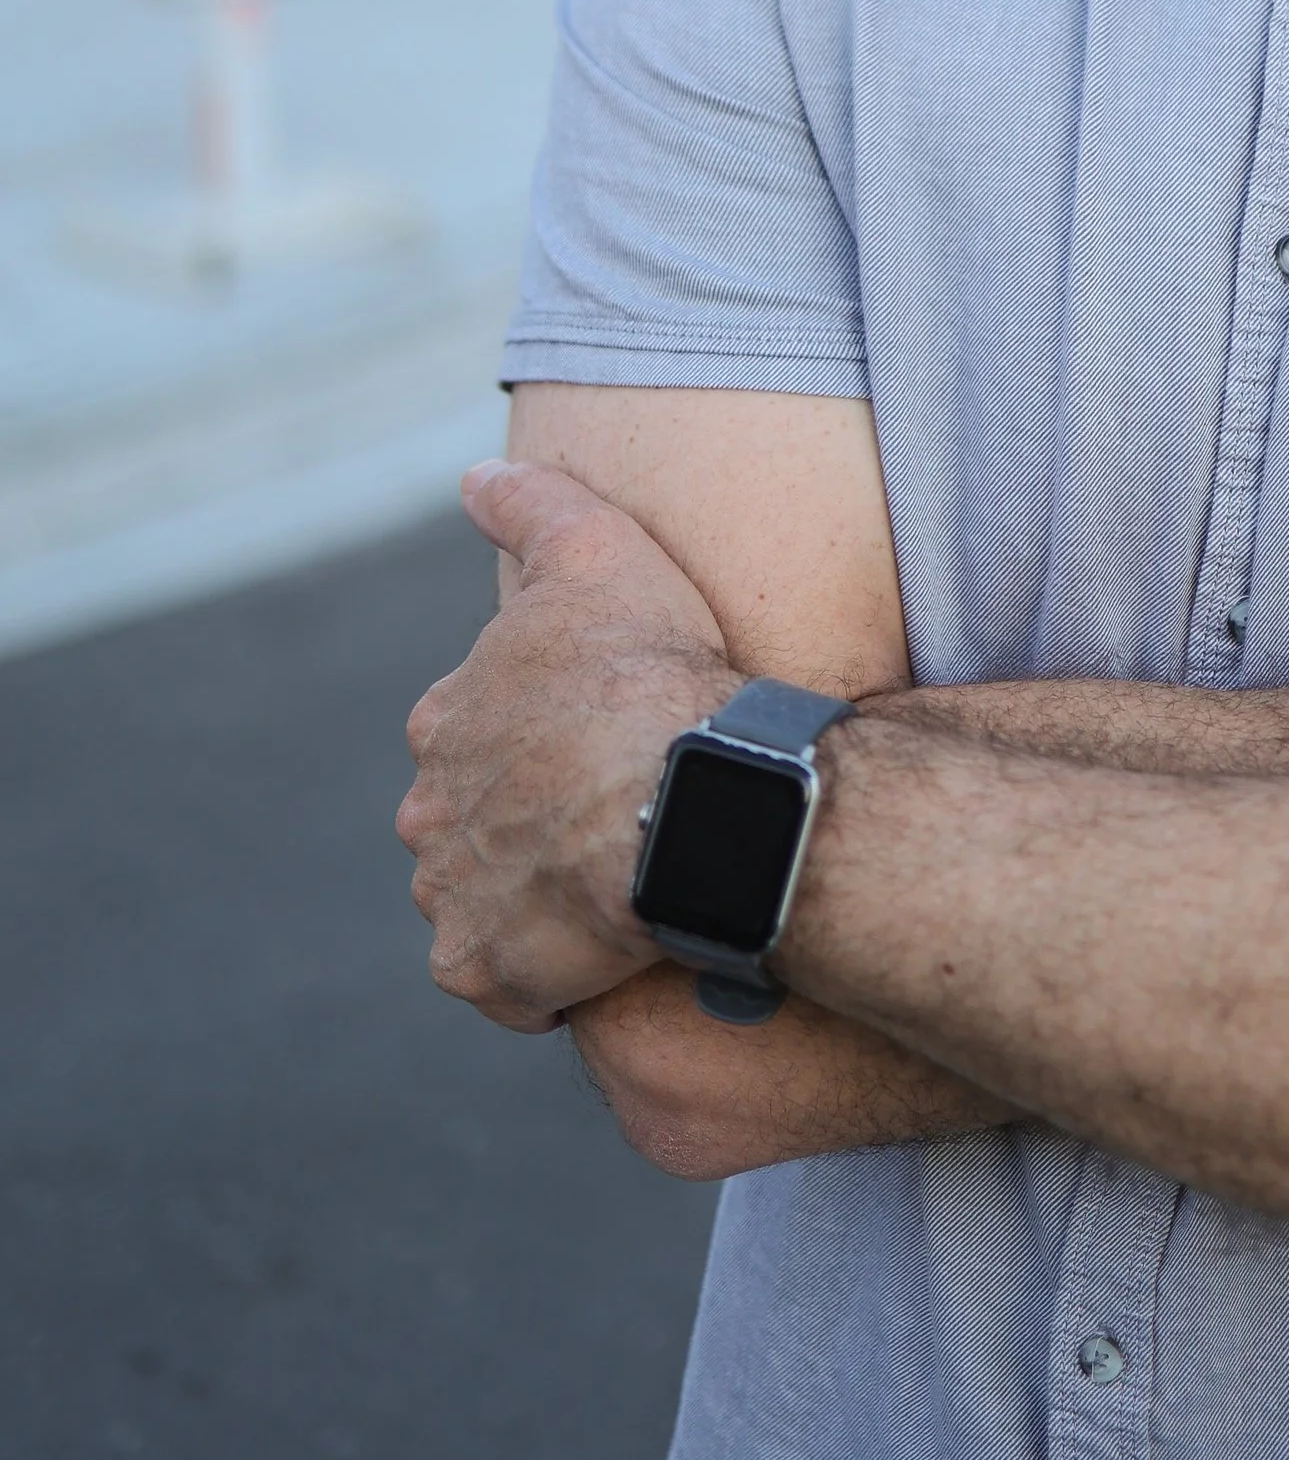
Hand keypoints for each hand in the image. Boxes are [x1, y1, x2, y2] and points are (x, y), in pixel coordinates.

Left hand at [398, 460, 727, 1033]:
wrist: (690, 795)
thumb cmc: (650, 668)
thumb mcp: (596, 550)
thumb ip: (531, 505)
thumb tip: (471, 477)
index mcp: (445, 718)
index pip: (473, 734)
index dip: (541, 740)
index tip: (601, 744)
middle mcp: (428, 810)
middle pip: (472, 823)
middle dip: (525, 825)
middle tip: (614, 820)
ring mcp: (450, 895)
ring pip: (484, 902)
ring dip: (534, 900)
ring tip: (617, 887)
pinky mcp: (480, 970)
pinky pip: (504, 983)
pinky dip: (541, 976)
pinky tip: (603, 953)